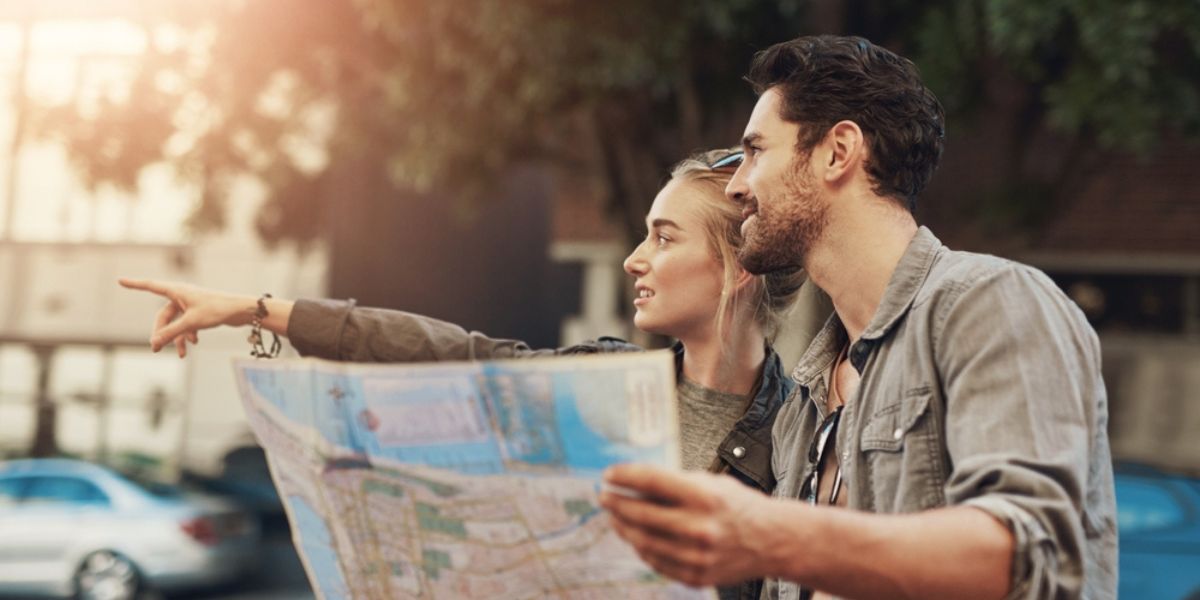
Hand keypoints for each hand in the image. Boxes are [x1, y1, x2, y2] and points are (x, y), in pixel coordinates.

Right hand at [118, 278, 255, 357]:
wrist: (241, 310)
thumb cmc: (217, 310)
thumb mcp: (192, 323)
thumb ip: (172, 333)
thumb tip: (154, 342)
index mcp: (178, 291)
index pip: (151, 286)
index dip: (135, 284)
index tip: (120, 280)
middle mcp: (183, 295)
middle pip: (164, 315)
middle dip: (161, 332)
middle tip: (155, 349)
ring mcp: (191, 304)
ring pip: (176, 323)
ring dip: (176, 338)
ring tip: (180, 354)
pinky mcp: (200, 312)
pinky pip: (187, 324)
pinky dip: (187, 335)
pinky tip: (193, 344)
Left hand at [599, 464, 776, 586]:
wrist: (772, 540)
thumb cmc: (738, 506)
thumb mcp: (710, 483)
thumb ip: (674, 484)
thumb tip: (632, 484)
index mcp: (704, 496)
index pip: (651, 481)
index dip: (624, 476)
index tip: (609, 474)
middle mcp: (700, 527)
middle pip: (641, 513)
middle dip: (616, 503)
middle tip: (604, 496)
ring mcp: (697, 556)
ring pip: (643, 541)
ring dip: (623, 527)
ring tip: (615, 517)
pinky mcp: (696, 576)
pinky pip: (656, 562)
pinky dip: (641, 548)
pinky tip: (635, 537)